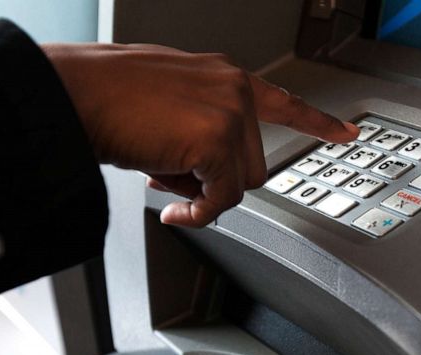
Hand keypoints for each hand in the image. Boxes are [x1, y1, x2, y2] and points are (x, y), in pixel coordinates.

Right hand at [43, 42, 357, 225]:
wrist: (74, 94)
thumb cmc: (103, 97)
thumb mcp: (165, 103)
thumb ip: (197, 128)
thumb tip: (201, 173)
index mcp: (223, 76)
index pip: (282, 101)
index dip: (317, 121)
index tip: (346, 132)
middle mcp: (233, 88)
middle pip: (253, 162)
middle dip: (216, 179)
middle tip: (170, 174)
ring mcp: (229, 113)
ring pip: (240, 183)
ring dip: (203, 193)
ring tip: (161, 175)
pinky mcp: (217, 141)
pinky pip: (221, 200)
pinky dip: (198, 213)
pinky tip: (172, 207)